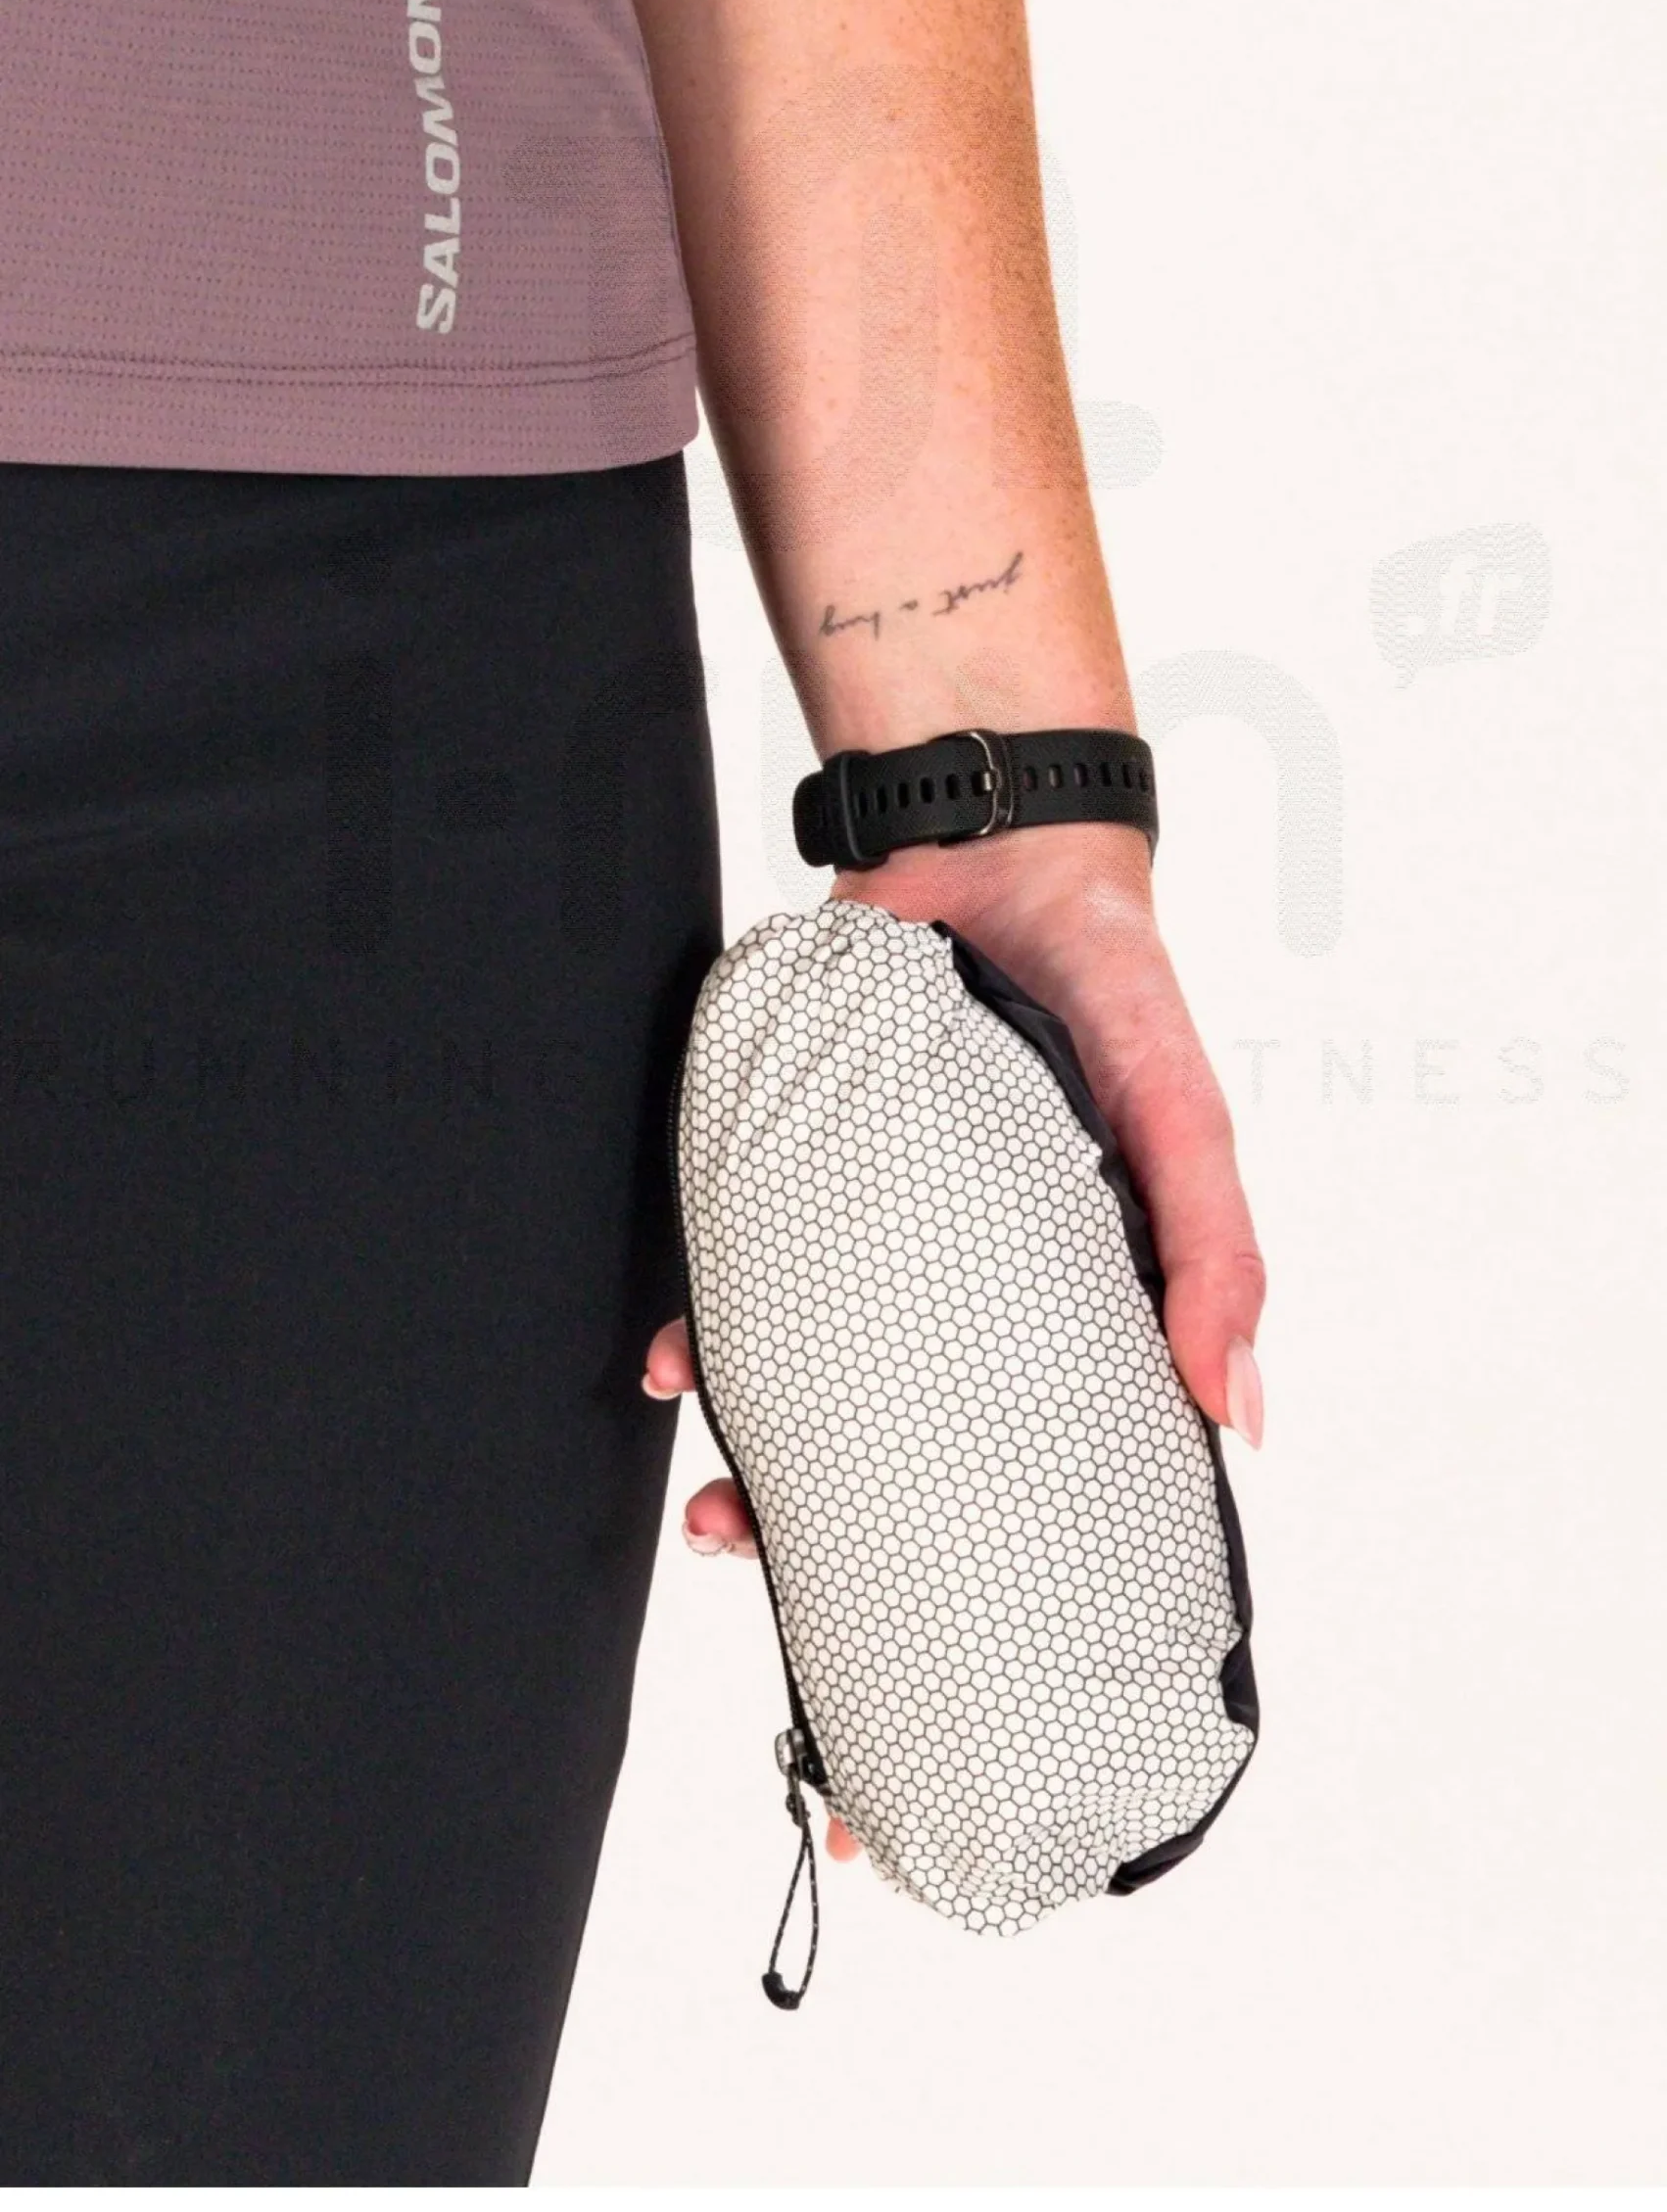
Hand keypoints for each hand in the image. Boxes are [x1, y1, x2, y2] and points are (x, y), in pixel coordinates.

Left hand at [640, 823, 1266, 1861]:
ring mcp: (876, 1242)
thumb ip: (1219, 1255)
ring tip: (719, 1520)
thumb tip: (1241, 1416)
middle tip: (786, 1624)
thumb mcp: (1183, 1123)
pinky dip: (703, 1328)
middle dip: (843, 1559)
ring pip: (806, 1392)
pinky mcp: (798, 1179)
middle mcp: (968, 1293)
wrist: (994, 846)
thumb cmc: (1115, 993)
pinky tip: (671, 1361)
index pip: (1050, 1473)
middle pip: (904, 1456)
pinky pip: (738, 1277)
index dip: (1012, 1593)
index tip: (942, 1695)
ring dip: (757, 1467)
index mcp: (1070, 1310)